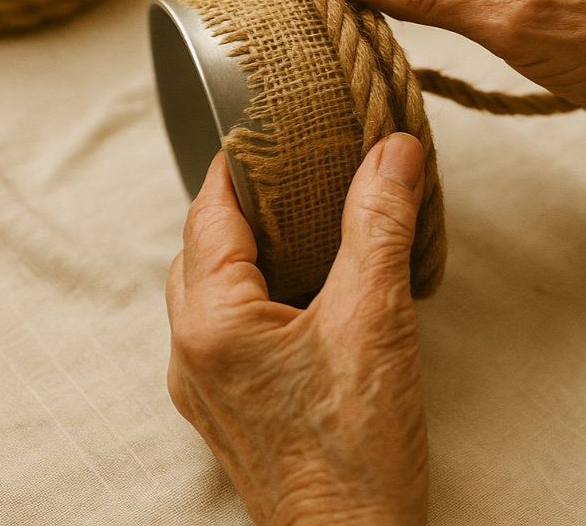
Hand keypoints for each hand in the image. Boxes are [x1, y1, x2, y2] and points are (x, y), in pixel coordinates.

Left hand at [166, 134, 429, 525]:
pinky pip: (223, 325)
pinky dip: (251, 289)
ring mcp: (205, 385)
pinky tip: (297, 290)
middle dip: (236, 205)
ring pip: (208, 289)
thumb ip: (379, 225)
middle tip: (283, 174)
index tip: (263, 132)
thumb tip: (393, 152)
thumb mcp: (375, 319)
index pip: (209, 214)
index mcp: (212, 323)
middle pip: (200, 249)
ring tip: (293, 222)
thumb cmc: (356, 453)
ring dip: (242, 249)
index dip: (236, 166)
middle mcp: (192, 353)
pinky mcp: (228, 406)